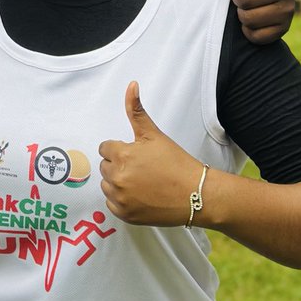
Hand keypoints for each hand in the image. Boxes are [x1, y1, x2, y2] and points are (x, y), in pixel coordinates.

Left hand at [98, 81, 204, 225]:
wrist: (195, 195)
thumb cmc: (175, 162)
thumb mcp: (154, 134)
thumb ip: (136, 110)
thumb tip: (131, 84)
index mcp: (121, 155)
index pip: (105, 148)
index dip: (121, 149)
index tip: (136, 154)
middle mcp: (117, 178)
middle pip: (105, 166)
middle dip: (119, 164)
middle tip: (141, 168)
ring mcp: (121, 199)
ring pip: (107, 185)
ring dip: (118, 182)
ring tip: (141, 181)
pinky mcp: (126, 215)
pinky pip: (112, 204)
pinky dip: (121, 200)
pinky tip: (139, 195)